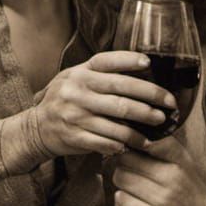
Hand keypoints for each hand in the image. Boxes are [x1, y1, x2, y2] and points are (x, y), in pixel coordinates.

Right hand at [34, 51, 176, 157]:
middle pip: (120, 94)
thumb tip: (141, 70)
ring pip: (117, 122)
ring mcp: (76, 115)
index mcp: (80, 73)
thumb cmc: (66, 99)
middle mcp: (77, 91)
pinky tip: (134, 144)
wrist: (36, 128)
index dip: (128, 60)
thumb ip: (101, 74)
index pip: (106, 62)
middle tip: (169, 105)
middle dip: (150, 99)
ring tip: (157, 130)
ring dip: (141, 128)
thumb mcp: (76, 78)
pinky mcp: (76, 137)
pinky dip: (123, 144)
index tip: (148, 63)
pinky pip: (106, 142)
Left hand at [111, 135, 205, 205]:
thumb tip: (135, 135)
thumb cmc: (192, 193)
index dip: (132, 141)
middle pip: (126, 160)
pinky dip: (122, 202)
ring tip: (131, 188)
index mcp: (180, 160)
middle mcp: (172, 177)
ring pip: (122, 180)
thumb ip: (164, 149)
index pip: (148, 140)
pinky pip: (123, 202)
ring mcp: (164, 199)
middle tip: (129, 171)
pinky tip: (133, 203)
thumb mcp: (186, 165)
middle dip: (122, 165)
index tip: (130, 146)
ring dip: (122, 185)